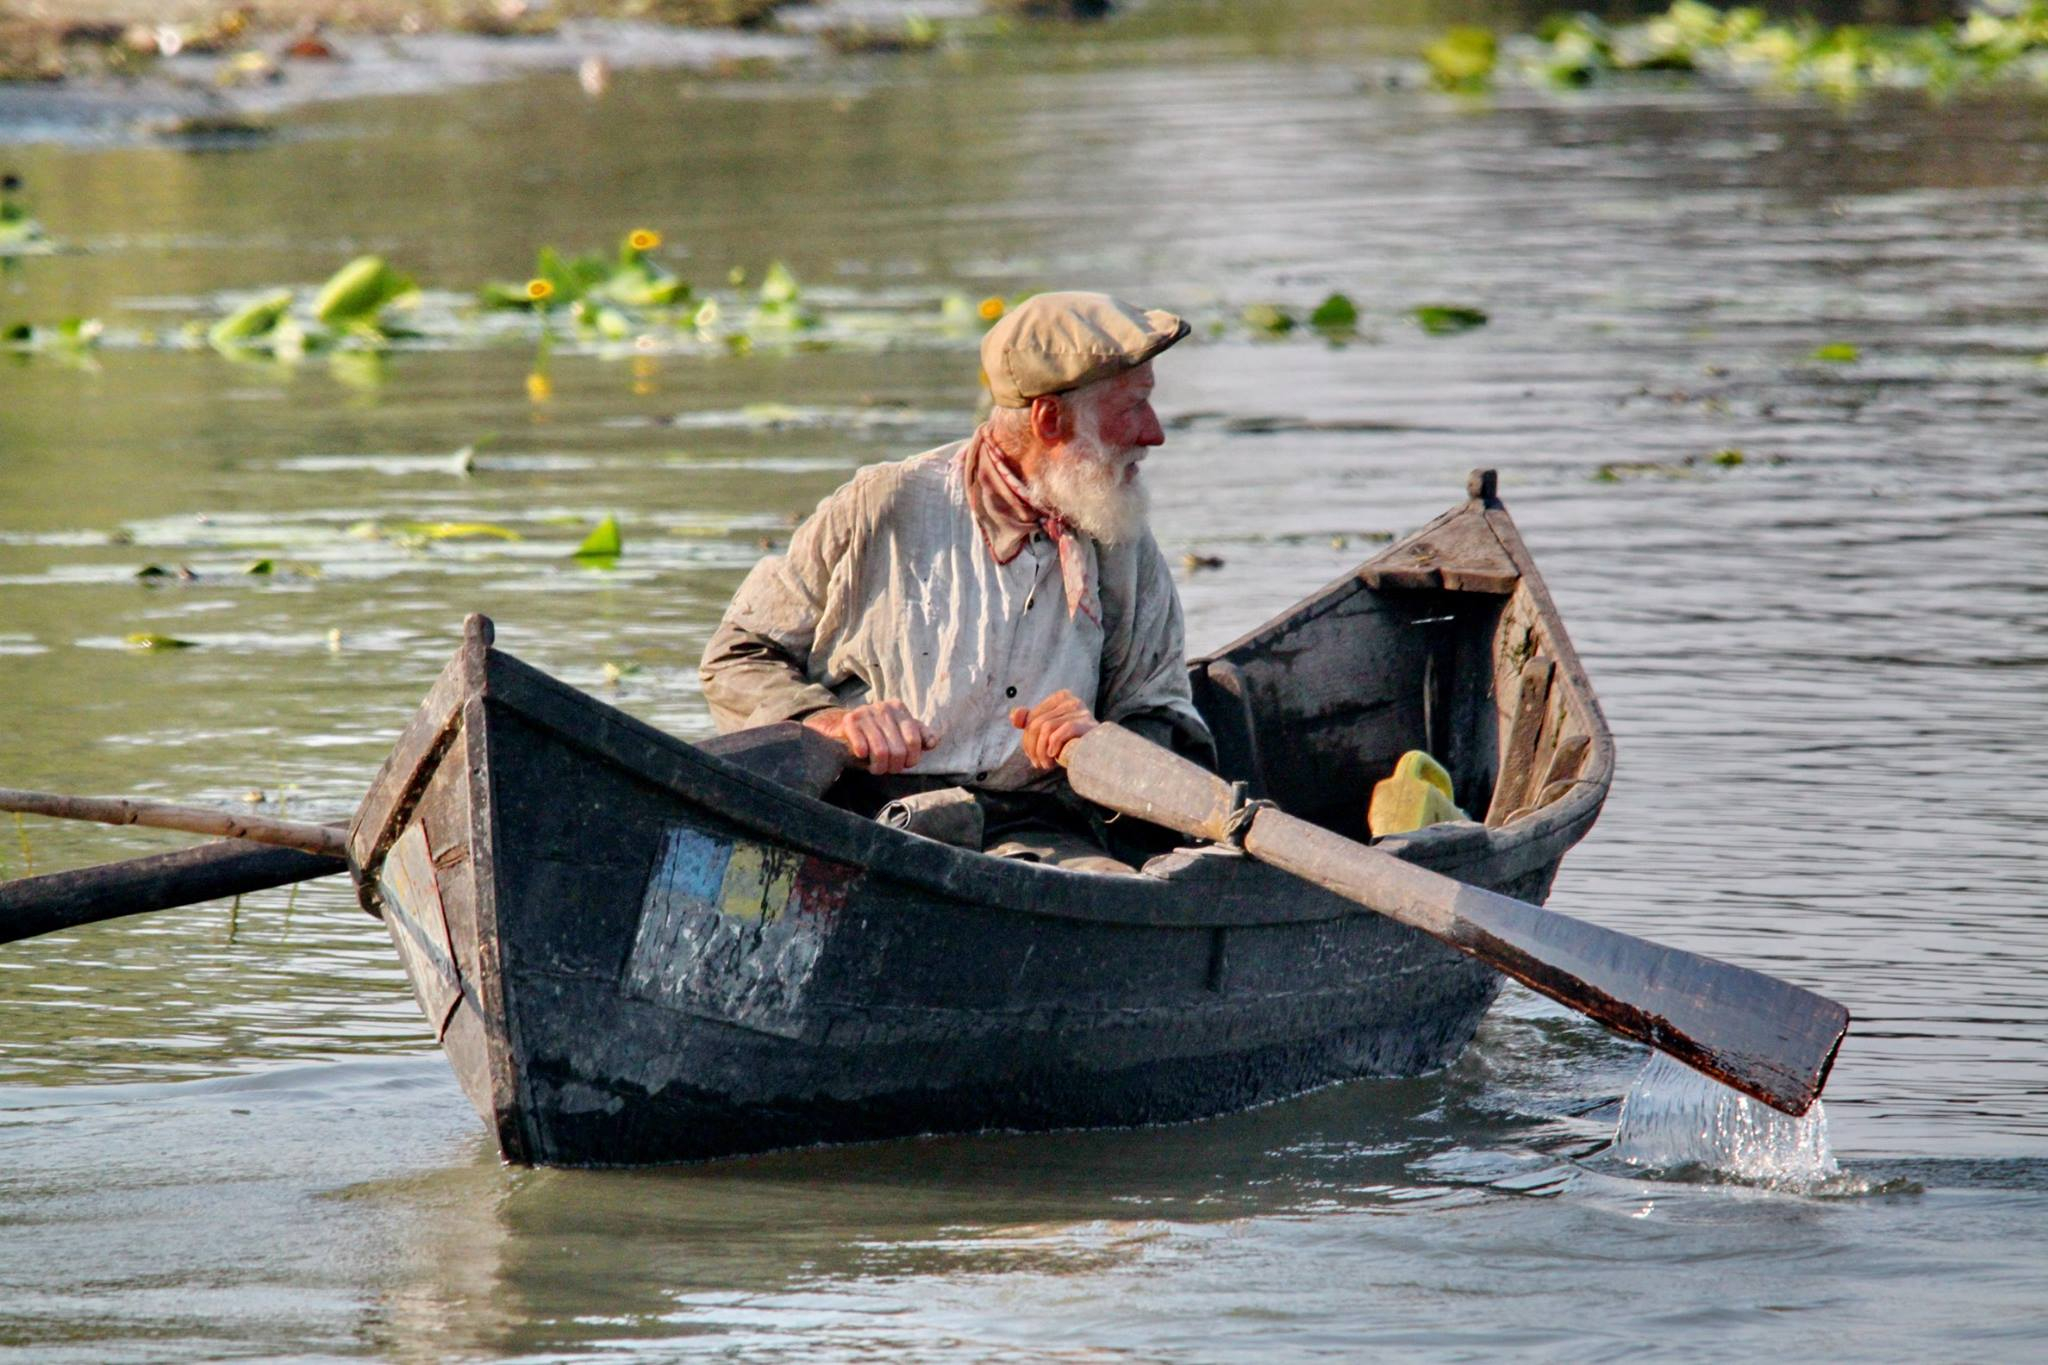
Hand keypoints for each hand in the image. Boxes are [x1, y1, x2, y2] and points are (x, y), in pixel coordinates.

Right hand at [804, 700, 937, 775]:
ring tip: (876, 768)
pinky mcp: (849, 721)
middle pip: (898, 750)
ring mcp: (866, 712)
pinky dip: (863, 757)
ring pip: (881, 751)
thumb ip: (920, 736)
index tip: (905, 764)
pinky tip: (863, 756)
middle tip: (888, 768)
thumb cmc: (877, 734)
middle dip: (894, 766)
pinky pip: (861, 746)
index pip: (915, 741)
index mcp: (899, 708)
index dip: (911, 759)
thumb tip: (933, 742)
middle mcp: (884, 707)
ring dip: (879, 767)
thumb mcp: (900, 733)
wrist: (843, 727)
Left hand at [1009, 689, 1097, 769]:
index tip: (1031, 756)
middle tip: (1037, 764)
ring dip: (1042, 751)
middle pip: (1037, 723)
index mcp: (1060, 698)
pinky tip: (1055, 757)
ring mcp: (1081, 710)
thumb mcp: (1048, 732)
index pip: (1032, 718)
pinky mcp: (1088, 723)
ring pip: (1046, 728)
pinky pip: (1063, 730)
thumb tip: (1014, 717)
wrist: (1099, 755)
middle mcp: (1070, 700)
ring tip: (1046, 765)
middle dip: (1033, 748)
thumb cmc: (1072, 743)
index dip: (1026, 739)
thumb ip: (1030, 721)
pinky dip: (1054, 745)